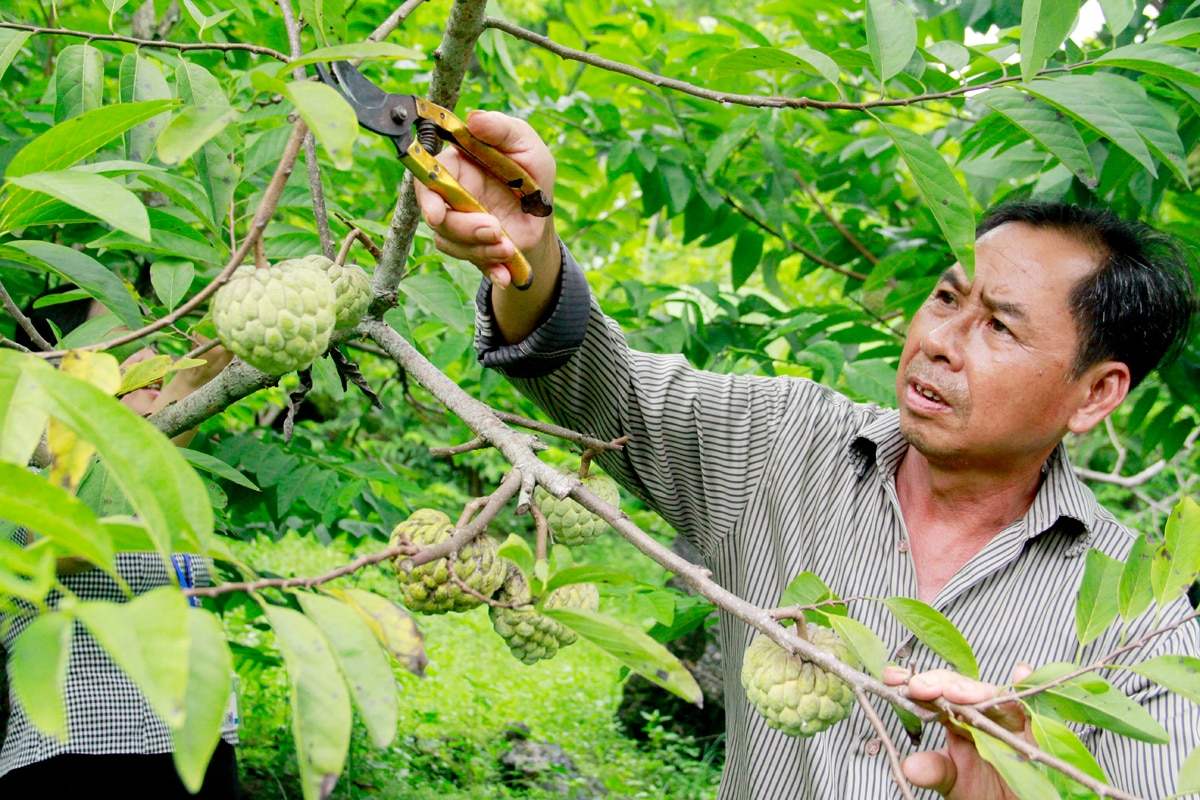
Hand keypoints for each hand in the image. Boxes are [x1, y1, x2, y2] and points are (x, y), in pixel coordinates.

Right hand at [413, 110, 558, 287]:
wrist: (544, 211)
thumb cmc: (530, 169)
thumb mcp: (525, 143)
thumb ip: (502, 129)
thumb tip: (474, 119)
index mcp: (456, 165)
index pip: (428, 178)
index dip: (427, 198)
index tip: (436, 216)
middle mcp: (451, 195)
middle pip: (438, 217)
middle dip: (464, 228)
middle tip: (495, 229)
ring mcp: (460, 224)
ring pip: (453, 242)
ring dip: (481, 249)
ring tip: (508, 247)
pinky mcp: (473, 247)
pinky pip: (474, 262)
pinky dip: (490, 270)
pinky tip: (504, 275)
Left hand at [882, 663, 1033, 799]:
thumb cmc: (984, 791)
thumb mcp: (953, 782)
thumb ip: (934, 771)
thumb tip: (910, 766)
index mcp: (956, 719)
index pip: (933, 694)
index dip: (912, 683)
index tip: (890, 677)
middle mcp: (980, 712)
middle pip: (959, 687)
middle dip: (937, 683)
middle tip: (917, 686)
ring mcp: (1007, 718)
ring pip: (990, 694)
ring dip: (972, 691)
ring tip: (953, 691)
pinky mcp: (1034, 729)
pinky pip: (1032, 705)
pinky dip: (1027, 684)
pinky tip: (1021, 671)